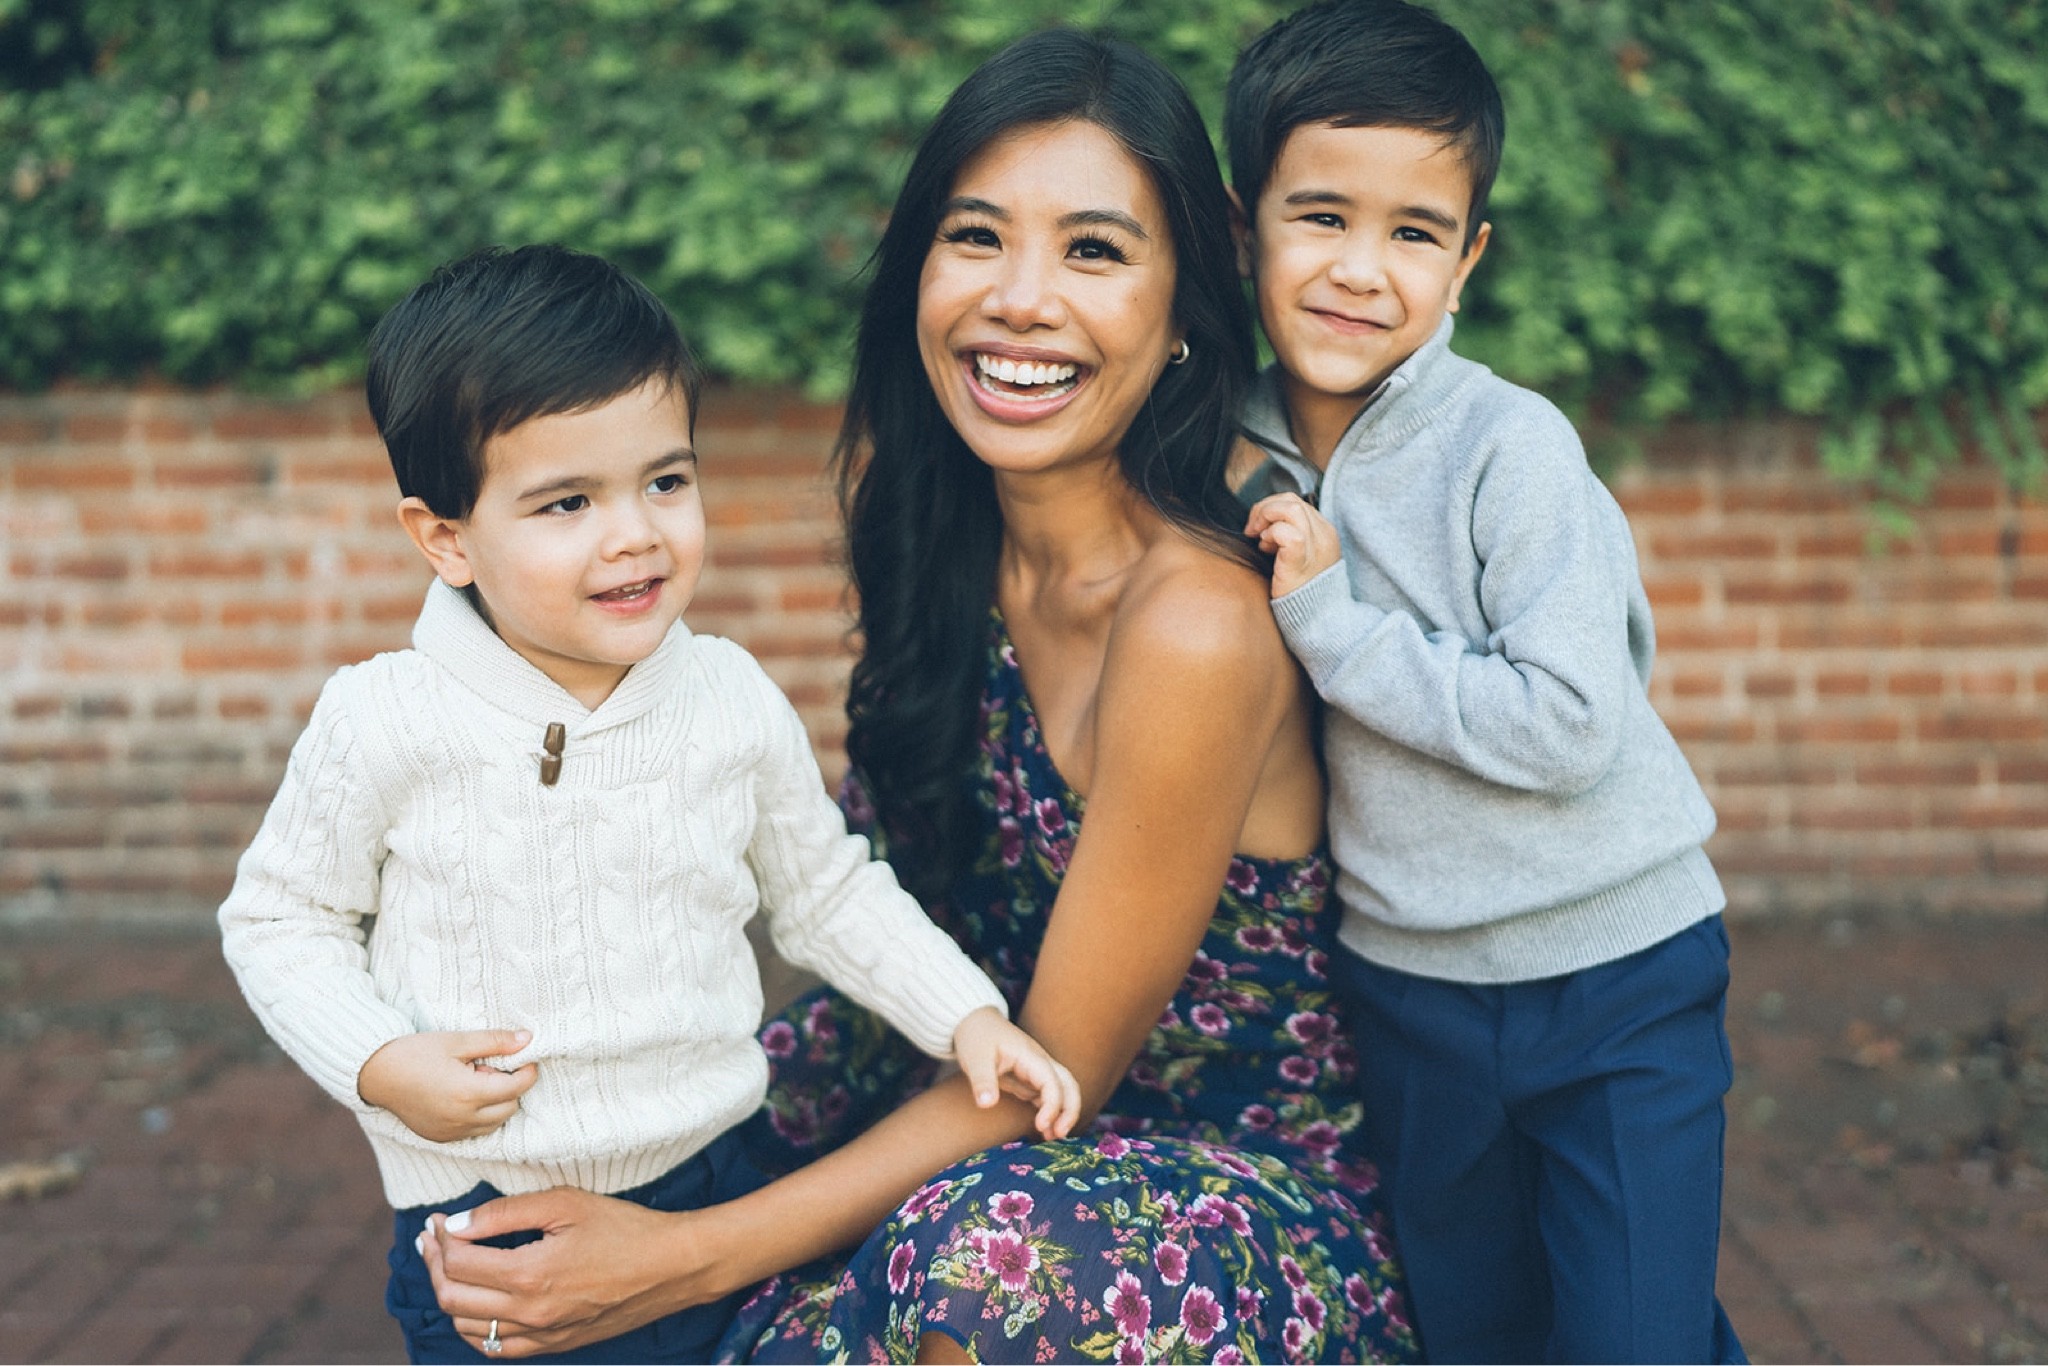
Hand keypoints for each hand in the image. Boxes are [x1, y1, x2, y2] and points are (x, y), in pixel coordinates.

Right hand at [358, 1029, 537, 1142]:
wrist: (375, 1073)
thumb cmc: (416, 1052)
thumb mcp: (457, 1041)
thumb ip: (495, 1042)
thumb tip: (527, 1039)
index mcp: (468, 1093)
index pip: (516, 1088)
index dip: (527, 1072)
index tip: (527, 1059)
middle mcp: (462, 1119)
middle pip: (509, 1108)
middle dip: (511, 1088)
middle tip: (491, 1067)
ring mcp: (450, 1132)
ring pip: (494, 1124)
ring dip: (497, 1104)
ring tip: (476, 1080)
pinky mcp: (440, 1138)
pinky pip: (474, 1133)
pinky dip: (480, 1117)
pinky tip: (464, 1096)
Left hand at [420, 1187, 716, 1357]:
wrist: (673, 1267)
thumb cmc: (625, 1228)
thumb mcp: (566, 1203)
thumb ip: (504, 1212)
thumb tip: (456, 1224)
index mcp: (530, 1274)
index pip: (458, 1261)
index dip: (439, 1237)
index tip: (437, 1218)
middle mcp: (530, 1312)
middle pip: (452, 1296)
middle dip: (433, 1264)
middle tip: (433, 1238)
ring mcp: (542, 1335)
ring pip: (467, 1326)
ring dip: (449, 1293)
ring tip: (449, 1264)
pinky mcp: (554, 1344)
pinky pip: (495, 1347)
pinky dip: (474, 1325)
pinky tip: (476, 1301)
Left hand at [951, 1006, 1080, 1140]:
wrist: (974, 1022)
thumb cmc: (976, 1037)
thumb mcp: (974, 1057)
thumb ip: (982, 1081)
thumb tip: (987, 1104)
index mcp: (1030, 1056)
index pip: (1053, 1082)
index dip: (1052, 1105)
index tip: (1040, 1125)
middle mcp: (1040, 1062)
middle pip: (1069, 1085)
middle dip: (1070, 1110)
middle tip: (1059, 1135)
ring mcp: (1036, 1070)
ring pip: (1062, 1091)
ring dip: (1063, 1113)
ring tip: (1052, 1137)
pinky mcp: (1029, 1078)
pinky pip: (1048, 1096)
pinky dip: (1050, 1112)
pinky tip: (1043, 1130)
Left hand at [1245, 493, 1341, 598]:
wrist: (1316, 619)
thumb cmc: (1302, 590)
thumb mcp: (1300, 556)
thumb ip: (1289, 536)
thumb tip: (1264, 525)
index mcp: (1325, 532)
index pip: (1296, 502)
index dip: (1272, 508)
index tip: (1258, 528)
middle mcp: (1324, 535)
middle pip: (1291, 501)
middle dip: (1265, 509)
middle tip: (1252, 530)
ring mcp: (1315, 546)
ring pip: (1291, 508)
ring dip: (1266, 517)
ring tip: (1259, 538)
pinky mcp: (1301, 559)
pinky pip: (1286, 532)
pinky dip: (1271, 534)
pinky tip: (1266, 548)